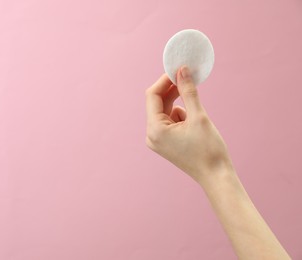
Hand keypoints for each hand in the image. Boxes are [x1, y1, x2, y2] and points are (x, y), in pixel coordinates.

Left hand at [145, 66, 232, 183]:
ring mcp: (157, 141)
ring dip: (180, 105)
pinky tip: (195, 127)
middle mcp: (151, 135)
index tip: (179, 69)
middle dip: (172, 91)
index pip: (153, 96)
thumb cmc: (209, 150)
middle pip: (157, 103)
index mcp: (155, 129)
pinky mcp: (165, 143)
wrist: (216, 176)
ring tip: (197, 116)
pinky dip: (181, 117)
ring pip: (165, 112)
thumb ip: (188, 91)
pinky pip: (169, 122)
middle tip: (188, 78)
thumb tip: (182, 71)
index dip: (165, 80)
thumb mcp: (199, 116)